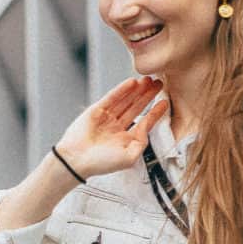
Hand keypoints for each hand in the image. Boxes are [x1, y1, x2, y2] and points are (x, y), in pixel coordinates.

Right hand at [54, 76, 169, 180]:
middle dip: (147, 95)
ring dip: (137, 90)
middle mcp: (116, 127)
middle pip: (136, 107)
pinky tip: (132, 82)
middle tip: (159, 83)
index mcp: (125, 139)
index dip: (155, 112)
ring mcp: (106, 118)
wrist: (76, 161)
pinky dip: (121, 89)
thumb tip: (146, 126)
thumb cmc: (101, 164)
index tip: (165, 102)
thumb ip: (142, 142)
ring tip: (149, 80)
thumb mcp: (130, 158)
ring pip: (125, 100)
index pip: (144, 122)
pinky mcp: (96, 110)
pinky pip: (111, 97)